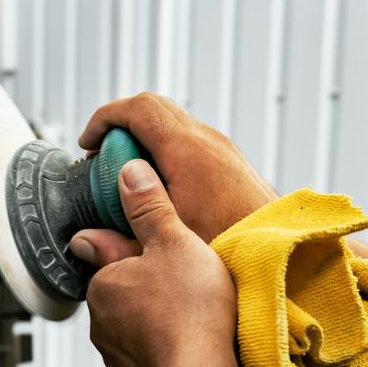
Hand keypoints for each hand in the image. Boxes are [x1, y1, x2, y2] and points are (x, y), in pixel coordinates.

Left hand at [74, 160, 235, 366]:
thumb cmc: (189, 309)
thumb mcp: (173, 240)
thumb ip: (149, 207)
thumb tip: (127, 173)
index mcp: (102, 284)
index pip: (111, 260)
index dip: (139, 255)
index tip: (164, 256)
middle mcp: (100, 323)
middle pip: (125, 295)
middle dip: (150, 289)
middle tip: (187, 285)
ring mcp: (116, 357)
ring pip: (136, 328)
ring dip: (158, 322)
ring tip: (195, 317)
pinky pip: (148, 358)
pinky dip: (166, 351)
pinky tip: (193, 346)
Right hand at [79, 92, 273, 243]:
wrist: (282, 258)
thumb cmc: (231, 251)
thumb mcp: (165, 245)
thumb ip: (119, 242)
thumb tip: (86, 239)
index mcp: (188, 151)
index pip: (138, 109)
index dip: (105, 119)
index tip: (88, 144)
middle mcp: (208, 141)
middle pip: (154, 108)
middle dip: (121, 127)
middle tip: (102, 158)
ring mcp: (223, 149)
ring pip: (173, 124)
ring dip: (144, 140)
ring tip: (127, 177)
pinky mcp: (231, 163)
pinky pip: (189, 141)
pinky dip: (165, 152)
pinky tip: (158, 189)